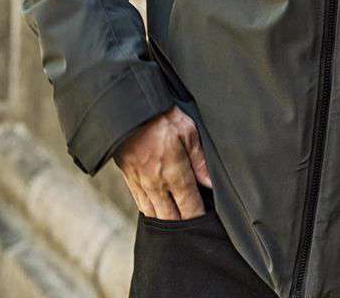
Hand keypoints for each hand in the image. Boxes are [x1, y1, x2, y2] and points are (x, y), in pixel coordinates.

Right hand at [112, 105, 212, 219]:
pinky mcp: (129, 180)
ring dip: (166, 223)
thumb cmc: (161, 117)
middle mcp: (157, 184)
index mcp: (174, 173)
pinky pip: (141, 205)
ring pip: (154, 215)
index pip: (190, 207)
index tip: (206, 224)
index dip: (198, 218)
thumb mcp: (188, 131)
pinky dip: (151, 213)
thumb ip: (200, 160)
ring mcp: (141, 184)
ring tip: (178, 226)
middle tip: (194, 229)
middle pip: (171, 219)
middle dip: (183, 226)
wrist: (128, 110)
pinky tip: (158, 213)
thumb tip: (210, 183)